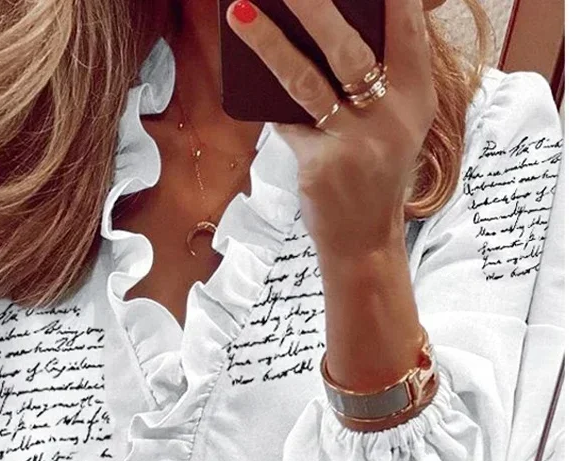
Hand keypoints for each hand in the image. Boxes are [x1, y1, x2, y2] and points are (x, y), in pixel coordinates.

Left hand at [226, 0, 437, 261]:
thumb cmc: (374, 174)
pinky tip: (246, 79)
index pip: (407, 25)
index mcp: (418, 95)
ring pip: (306, 80)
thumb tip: (325, 28)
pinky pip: (286, 122)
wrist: (364, 239)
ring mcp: (356, 141)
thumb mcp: (397, 123)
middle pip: (349, 47)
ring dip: (269, 43)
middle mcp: (393, 114)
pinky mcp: (322, 164)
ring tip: (240, 12)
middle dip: (313, 7)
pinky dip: (268, 103)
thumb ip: (383, 78)